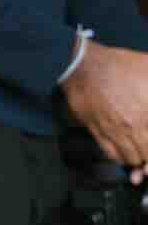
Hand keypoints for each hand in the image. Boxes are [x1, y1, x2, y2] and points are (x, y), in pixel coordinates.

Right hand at [61, 41, 147, 183]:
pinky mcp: (96, 130)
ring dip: (137, 159)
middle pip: (145, 155)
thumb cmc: (118, 66)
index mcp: (145, 116)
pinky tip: (124, 155)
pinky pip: (110, 152)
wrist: (83, 65)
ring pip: (129, 158)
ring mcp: (112, 130)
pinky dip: (119, 158)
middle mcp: (131, 127)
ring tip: (141, 156)